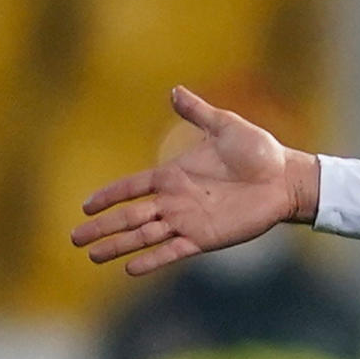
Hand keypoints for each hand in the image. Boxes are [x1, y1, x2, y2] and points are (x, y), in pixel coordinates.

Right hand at [70, 86, 318, 274]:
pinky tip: (130, 268)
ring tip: (92, 256)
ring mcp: (188, 221)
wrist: (286, 178)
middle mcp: (175, 201)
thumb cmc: (259, 151)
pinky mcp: (205, 238)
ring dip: (117, 246)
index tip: (85, 206)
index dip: (108, 196)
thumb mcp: (224, 125)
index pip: (131, 187)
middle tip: (74, 238)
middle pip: (128, 216)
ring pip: (143, 236)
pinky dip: (152, 259)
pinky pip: (172, 251)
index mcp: (173, 175)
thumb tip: (174, 90)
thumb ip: (197, 112)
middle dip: (102, 227)